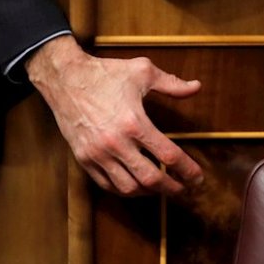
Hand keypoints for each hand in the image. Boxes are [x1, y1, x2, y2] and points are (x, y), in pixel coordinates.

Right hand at [25, 34, 202, 195]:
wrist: (65, 78)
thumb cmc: (105, 73)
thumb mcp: (143, 71)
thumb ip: (172, 84)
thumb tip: (197, 87)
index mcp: (135, 123)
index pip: (169, 156)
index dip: (188, 170)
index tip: (198, 178)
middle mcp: (116, 143)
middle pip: (151, 179)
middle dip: (172, 188)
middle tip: (184, 189)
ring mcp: (98, 154)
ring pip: (128, 188)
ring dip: (149, 192)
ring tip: (161, 187)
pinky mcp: (84, 158)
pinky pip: (107, 184)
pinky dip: (124, 189)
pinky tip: (136, 185)